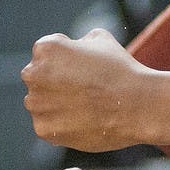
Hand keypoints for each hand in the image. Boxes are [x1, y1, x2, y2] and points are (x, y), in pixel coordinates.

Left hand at [22, 29, 148, 151]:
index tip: (85, 64)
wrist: (135, 105)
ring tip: (87, 102)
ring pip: (41, 100)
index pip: (46, 51)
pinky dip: (62, 121)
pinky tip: (85, 116)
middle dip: (56, 78)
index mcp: (47, 48)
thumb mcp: (103, 39)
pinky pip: (48, 122)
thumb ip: (79, 41)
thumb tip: (73, 49)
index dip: (68, 56)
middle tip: (85, 84)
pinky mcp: (43, 129)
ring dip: (56, 100)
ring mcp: (36, 104)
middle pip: (39, 75)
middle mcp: (34, 75)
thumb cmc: (120, 69)